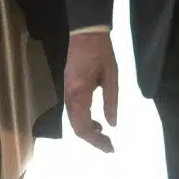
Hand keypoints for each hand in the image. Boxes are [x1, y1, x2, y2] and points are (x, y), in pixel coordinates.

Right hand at [64, 32, 118, 152]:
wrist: (85, 32)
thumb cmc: (101, 52)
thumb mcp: (112, 76)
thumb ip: (111, 101)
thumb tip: (112, 124)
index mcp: (80, 93)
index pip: (84, 126)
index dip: (96, 140)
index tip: (110, 147)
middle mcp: (70, 95)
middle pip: (76, 126)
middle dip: (92, 139)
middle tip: (108, 145)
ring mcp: (66, 91)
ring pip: (73, 120)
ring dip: (87, 131)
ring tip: (103, 135)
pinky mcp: (68, 87)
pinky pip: (73, 111)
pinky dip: (83, 121)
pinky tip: (96, 121)